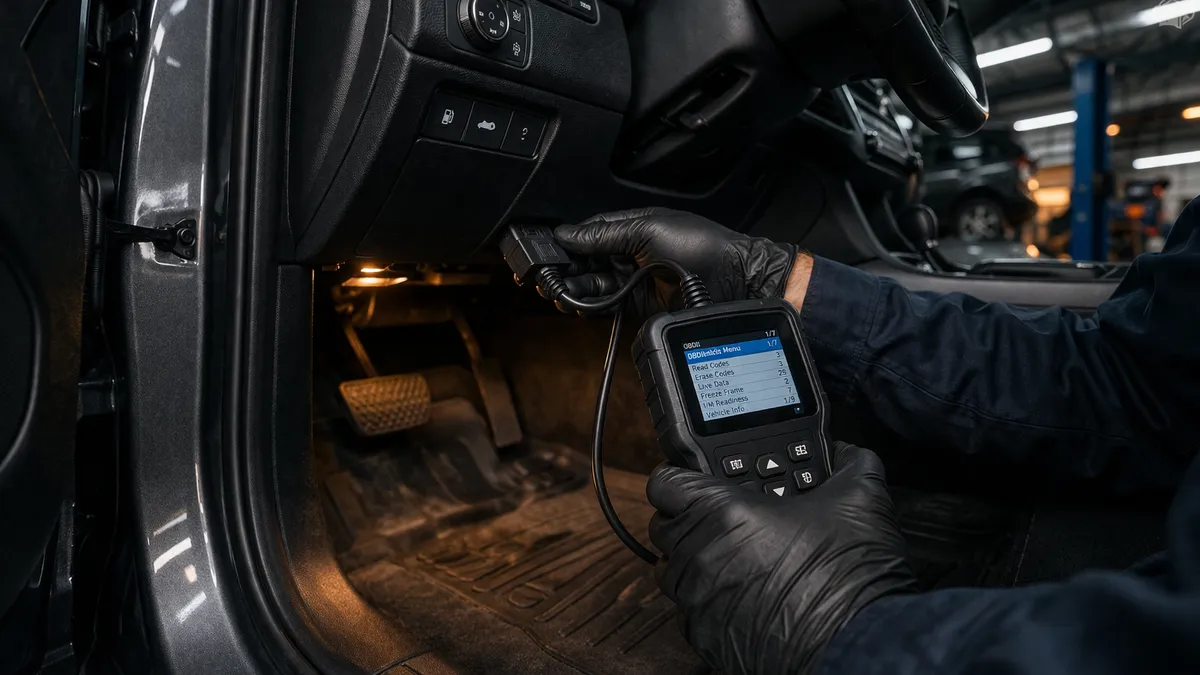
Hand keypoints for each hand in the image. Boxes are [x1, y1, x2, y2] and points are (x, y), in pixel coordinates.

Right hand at [552, 208, 798, 315]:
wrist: (734, 282)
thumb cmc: (701, 247)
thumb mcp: (648, 230)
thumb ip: (604, 234)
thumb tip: (567, 234)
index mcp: (631, 226)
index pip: (586, 233)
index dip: (562, 243)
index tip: (541, 252)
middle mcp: (630, 251)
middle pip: (584, 260)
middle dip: (561, 268)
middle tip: (540, 277)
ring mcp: (634, 279)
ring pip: (592, 283)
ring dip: (572, 288)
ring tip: (555, 292)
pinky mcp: (639, 304)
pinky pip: (606, 304)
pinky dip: (589, 305)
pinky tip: (575, 304)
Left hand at [647, 443, 916, 674]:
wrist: (854, 643)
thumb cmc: (849, 574)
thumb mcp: (859, 500)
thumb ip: (847, 463)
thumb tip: (845, 452)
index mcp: (722, 513)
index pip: (664, 483)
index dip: (679, 477)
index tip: (694, 480)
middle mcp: (699, 555)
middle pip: (663, 527)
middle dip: (686, 519)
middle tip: (723, 519)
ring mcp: (698, 600)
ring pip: (672, 571)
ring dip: (693, 561)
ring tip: (733, 557)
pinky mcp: (705, 637)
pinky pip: (689, 611)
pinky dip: (707, 601)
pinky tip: (741, 595)